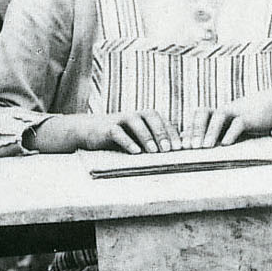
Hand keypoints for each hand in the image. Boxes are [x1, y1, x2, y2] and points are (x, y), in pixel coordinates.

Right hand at [29, 111, 177, 154]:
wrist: (90, 132)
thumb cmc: (120, 138)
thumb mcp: (138, 139)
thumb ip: (153, 143)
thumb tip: (176, 156)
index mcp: (145, 117)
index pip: (163, 121)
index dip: (173, 133)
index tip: (181, 148)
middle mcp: (135, 115)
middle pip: (152, 117)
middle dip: (162, 133)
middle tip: (169, 149)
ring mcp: (120, 119)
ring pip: (136, 122)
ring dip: (147, 136)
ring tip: (154, 151)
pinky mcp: (107, 127)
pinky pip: (118, 132)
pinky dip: (127, 141)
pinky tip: (135, 152)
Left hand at [180, 86, 271, 148]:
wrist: (270, 106)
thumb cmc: (244, 119)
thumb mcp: (226, 125)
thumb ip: (208, 131)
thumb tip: (186, 139)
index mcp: (214, 113)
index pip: (195, 118)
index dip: (187, 130)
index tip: (180, 146)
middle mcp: (222, 111)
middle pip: (203, 114)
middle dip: (196, 130)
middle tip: (190, 147)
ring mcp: (235, 112)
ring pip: (219, 116)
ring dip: (210, 132)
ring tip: (205, 147)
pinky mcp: (248, 117)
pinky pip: (238, 123)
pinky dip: (231, 133)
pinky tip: (226, 144)